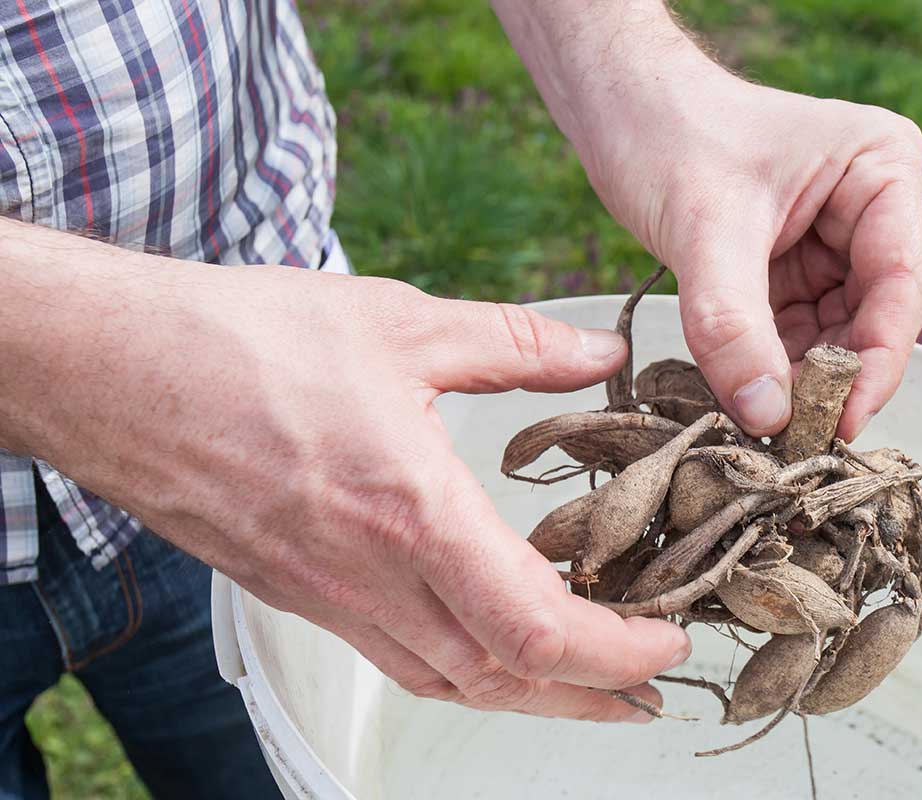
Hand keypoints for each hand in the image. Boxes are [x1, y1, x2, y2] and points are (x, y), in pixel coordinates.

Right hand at [1, 227, 687, 720]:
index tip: (671, 637)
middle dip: (592, 697)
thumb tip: (599, 351)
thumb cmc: (243, 342)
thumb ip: (515, 344)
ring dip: (533, 695)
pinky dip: (465, 667)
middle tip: (650, 686)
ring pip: (451, 683)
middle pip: (503, 682)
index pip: (536, 628)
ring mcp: (329, 598)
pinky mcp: (300, 596)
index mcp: (410, 511)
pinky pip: (398, 659)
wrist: (115, 373)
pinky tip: (489, 641)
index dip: (618, 651)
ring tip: (590, 680)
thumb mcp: (399, 323)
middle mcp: (371, 577)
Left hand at [492, 1, 921, 438]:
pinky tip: (743, 399)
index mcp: (882, 170)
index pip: (900, 284)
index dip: (875, 362)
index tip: (838, 422)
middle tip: (793, 441)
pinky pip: (790, 336)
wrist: (617, 111)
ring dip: (797, 382)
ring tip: (761, 427)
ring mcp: (831, 242)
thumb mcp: (705, 231)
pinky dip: (767, 369)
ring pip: (831, 335)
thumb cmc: (668, 134)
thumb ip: (734, 327)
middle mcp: (870, 209)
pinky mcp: (788, 269)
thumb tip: (768, 417)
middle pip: (871, 318)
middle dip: (831, 378)